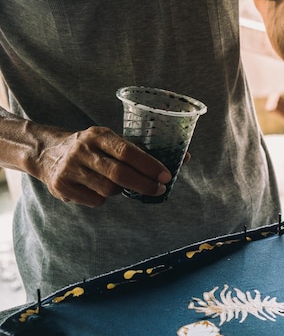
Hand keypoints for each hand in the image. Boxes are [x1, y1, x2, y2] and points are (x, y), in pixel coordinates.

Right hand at [33, 125, 171, 206]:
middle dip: (144, 185)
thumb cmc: (93, 148)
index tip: (167, 176)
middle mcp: (82, 150)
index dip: (149, 165)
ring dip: (122, 191)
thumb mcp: (111, 140)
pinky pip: (95, 200)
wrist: (47, 153)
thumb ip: (142, 151)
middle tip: (159, 190)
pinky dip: (104, 198)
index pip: (128, 151)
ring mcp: (70, 169)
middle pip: (119, 174)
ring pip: (109, 190)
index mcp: (98, 134)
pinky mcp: (62, 187)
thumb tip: (184, 159)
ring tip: (121, 184)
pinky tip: (99, 189)